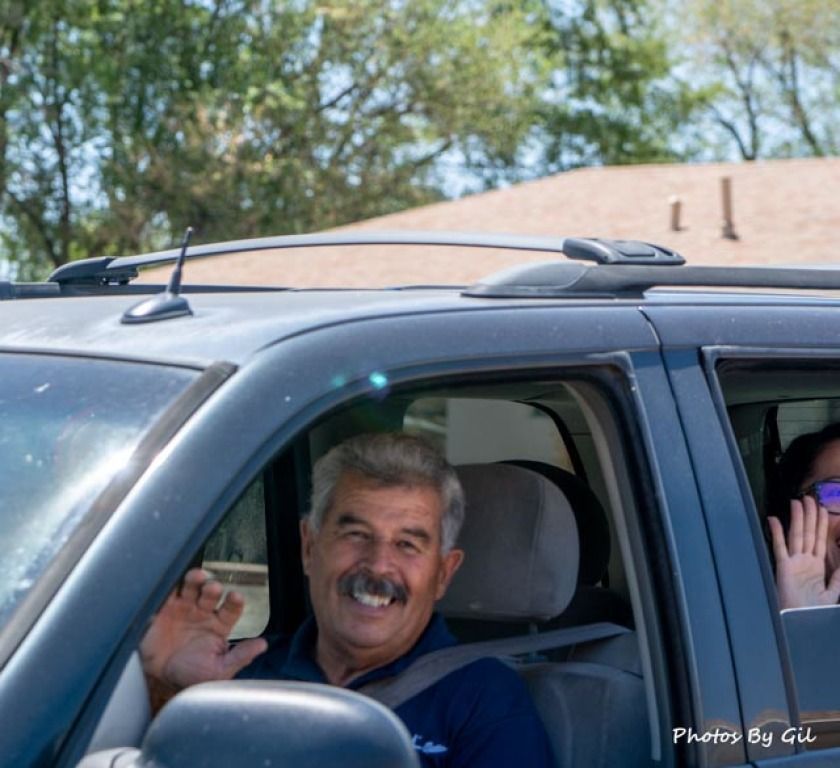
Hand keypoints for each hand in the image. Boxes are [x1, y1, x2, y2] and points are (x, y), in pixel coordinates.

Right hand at [140, 568, 267, 689]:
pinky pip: (169, 593)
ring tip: (197, 577)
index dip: (234, 602)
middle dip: (213, 589)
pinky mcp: (165, 609)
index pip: (231, 609)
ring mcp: (185, 609)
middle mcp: (204, 613)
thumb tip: (263, 645)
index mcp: (220, 625)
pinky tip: (174, 584)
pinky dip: (171, 586)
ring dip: (195, 580)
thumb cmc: (192, 675)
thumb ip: (240, 656)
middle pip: (211, 594)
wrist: (161, 679)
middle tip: (213, 588)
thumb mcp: (219, 671)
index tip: (236, 596)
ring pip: (193, 587)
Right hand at [769, 497, 839, 608]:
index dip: (820, 524)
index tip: (821, 509)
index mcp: (816, 566)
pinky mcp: (784, 567)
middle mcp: (804, 560)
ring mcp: (793, 562)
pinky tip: (775, 519)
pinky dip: (777, 533)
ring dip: (797, 518)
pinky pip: (780, 547)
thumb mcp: (832, 592)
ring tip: (798, 502)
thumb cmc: (814, 610)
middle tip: (809, 498)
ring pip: (797, 535)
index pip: (819, 540)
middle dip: (809, 516)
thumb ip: (838, 577)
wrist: (801, 622)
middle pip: (808, 533)